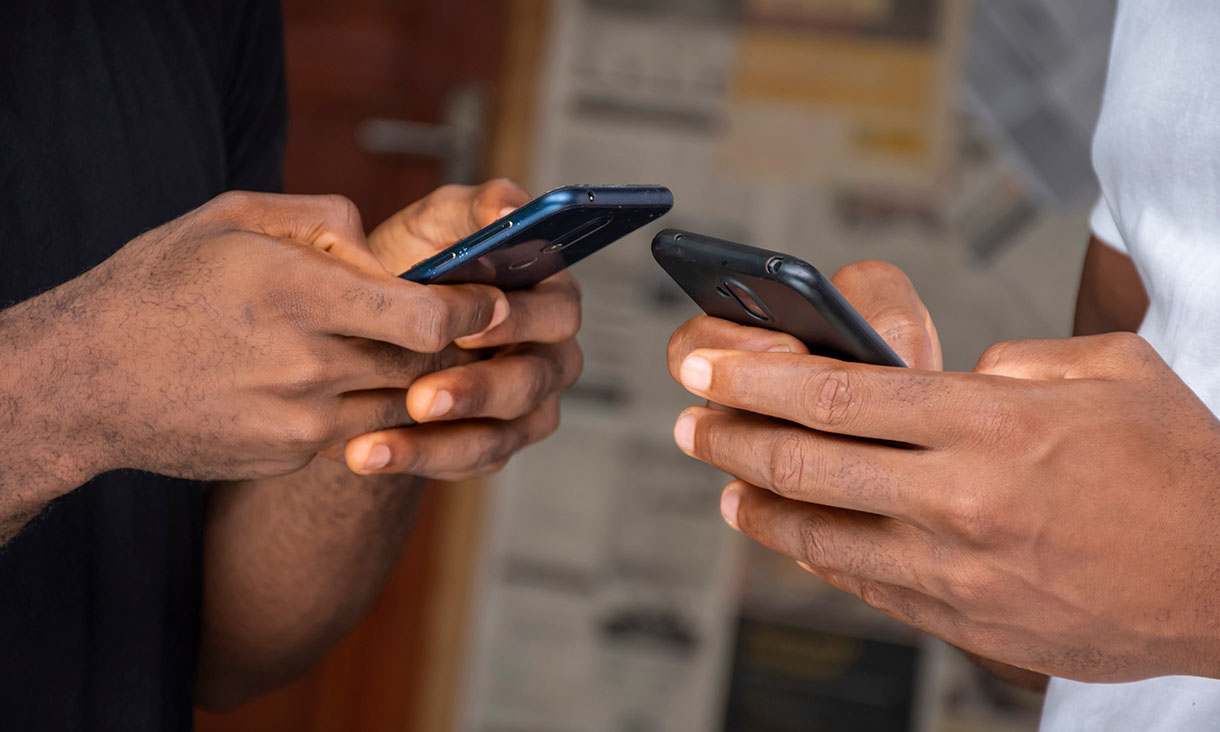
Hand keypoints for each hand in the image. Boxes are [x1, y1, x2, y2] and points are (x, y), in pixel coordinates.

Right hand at [58, 191, 508, 481]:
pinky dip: (369, 405)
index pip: (425, 318)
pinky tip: (345, 379)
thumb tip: (383, 250)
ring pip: (399, 403)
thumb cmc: (159, 285)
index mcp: (294, 295)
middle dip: (447, 341)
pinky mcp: (289, 458)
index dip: (469, 308)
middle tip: (460, 320)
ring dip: (413, 378)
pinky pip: (359, 431)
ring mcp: (298, 423)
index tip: (487, 298)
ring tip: (397, 346)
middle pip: (423, 363)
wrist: (84, 382)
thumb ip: (322, 222)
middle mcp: (304, 366)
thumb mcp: (230, 219)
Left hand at [337, 179, 583, 479]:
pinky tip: (367, 455)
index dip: (518, 323)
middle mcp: (550, 355)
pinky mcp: (494, 445)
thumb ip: (477, 207)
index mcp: (550, 297)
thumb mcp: (440, 223)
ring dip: (436, 442)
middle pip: (532, 381)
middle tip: (421, 397)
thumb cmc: (416, 266)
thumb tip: (508, 209)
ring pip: (499, 435)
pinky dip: (416, 460)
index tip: (466, 327)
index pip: (557, 314)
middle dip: (475, 390)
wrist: (370, 326)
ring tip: (372, 445)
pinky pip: (467, 462)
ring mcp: (526, 407)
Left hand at [668, 262, 1219, 681]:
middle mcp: (962, 498)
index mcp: (993, 424)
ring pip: (822, 535)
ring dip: (757, 505)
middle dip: (731, 436)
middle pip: (808, 463)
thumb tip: (953, 373)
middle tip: (688, 419)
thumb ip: (1015, 362)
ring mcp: (959, 569)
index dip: (755, 379)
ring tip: (721, 480)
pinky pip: (866, 584)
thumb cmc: (1184, 471)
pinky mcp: (966, 621)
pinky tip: (790, 533)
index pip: (838, 395)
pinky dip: (817, 555)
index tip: (706, 367)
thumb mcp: (1109, 374)